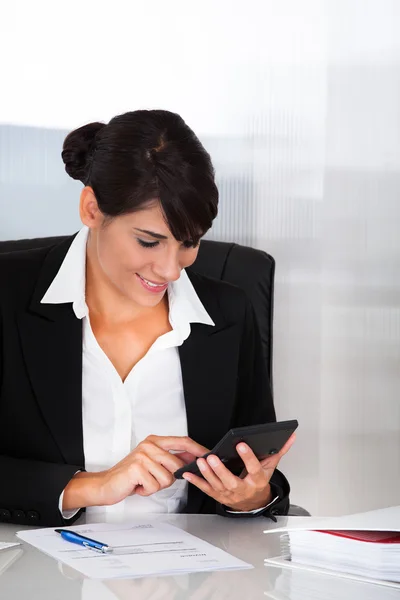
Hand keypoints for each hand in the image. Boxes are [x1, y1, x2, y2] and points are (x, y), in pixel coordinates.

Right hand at [63, 435, 207, 510]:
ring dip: (156, 485)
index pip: (182, 441)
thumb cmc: (131, 475)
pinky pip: (155, 486)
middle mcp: (149, 445)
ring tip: (144, 481)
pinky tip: (138, 485)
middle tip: (153, 478)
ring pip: (167, 478)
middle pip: (176, 464)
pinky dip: (147, 490)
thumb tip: (194, 459)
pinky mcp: (137, 469)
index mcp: (154, 441)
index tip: (208, 455)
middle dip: (168, 477)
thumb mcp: (152, 463)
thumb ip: (171, 459)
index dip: (197, 449)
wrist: (107, 484)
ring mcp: (143, 456)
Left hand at [182, 433, 294, 511]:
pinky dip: (196, 482)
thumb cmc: (260, 481)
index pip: (254, 469)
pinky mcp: (218, 496)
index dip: (248, 457)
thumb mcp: (271, 467)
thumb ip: (279, 451)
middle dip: (221, 470)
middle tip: (213, 457)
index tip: (241, 444)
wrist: (253, 502)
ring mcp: (229, 494)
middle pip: (231, 481)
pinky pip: (206, 489)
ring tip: (201, 461)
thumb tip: (290, 436)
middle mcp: (243, 489)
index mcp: (257, 481)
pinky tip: (188, 473)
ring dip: (208, 474)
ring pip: (217, 485)